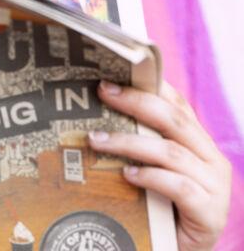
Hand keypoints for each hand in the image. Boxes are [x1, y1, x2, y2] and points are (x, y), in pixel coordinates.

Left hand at [88, 80, 230, 250]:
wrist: (177, 250)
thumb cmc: (160, 208)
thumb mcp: (149, 170)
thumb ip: (136, 145)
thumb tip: (92, 117)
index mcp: (198, 143)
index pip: (177, 104)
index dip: (148, 86)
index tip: (113, 75)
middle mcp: (211, 159)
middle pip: (174, 120)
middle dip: (135, 102)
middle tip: (102, 93)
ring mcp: (215, 186)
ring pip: (170, 152)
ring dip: (129, 142)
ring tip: (96, 139)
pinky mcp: (210, 213)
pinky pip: (179, 187)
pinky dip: (151, 177)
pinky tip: (127, 175)